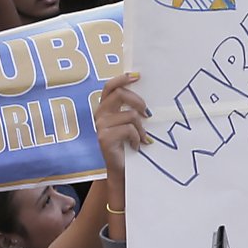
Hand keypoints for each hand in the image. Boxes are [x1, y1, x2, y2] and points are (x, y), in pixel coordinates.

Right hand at [94, 72, 149, 186]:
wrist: (121, 171)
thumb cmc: (128, 145)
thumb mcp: (129, 124)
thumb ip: (132, 110)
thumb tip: (147, 98)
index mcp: (105, 108)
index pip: (109, 87)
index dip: (122, 79)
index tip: (137, 76)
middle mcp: (99, 115)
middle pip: (120, 94)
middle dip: (138, 101)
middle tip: (148, 113)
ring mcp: (100, 126)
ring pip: (129, 115)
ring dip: (141, 127)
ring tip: (143, 138)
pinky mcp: (104, 138)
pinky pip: (128, 129)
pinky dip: (137, 138)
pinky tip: (137, 146)